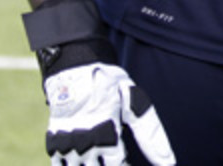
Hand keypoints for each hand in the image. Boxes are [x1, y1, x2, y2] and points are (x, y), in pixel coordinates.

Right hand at [44, 62, 174, 164]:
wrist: (73, 66)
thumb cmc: (109, 83)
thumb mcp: (135, 103)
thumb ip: (150, 135)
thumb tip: (168, 163)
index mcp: (106, 137)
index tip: (129, 161)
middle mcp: (83, 146)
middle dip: (106, 164)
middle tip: (116, 154)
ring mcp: (65, 146)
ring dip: (90, 165)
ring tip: (102, 155)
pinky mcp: (53, 143)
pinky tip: (86, 158)